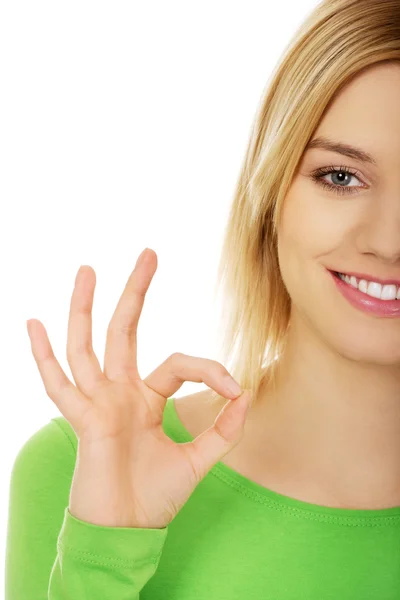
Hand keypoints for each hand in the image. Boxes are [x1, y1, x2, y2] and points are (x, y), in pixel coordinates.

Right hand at [26, 248, 251, 528]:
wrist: (127, 531)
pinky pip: (58, 384)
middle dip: (136, 291)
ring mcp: (98, 402)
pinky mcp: (82, 420)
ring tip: (87, 269)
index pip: (179, 362)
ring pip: (86, 345)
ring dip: (84, 307)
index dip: (211, 369)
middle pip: (124, 330)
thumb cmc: (155, 497)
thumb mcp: (198, 460)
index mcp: (145, 398)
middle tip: (149, 253)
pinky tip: (34, 323)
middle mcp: (119, 392)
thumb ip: (224, 430)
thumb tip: (247, 394)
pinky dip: (43, 356)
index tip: (237, 387)